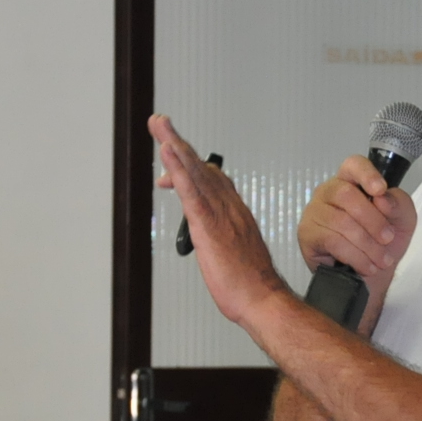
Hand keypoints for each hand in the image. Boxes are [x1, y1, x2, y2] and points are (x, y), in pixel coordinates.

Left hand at [150, 115, 286, 328]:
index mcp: (234, 212)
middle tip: (160, 121)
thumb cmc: (249, 283)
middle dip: (177, 142)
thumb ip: (223, 239)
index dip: (189, 166)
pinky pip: (191, 192)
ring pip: (194, 172)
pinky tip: (167, 152)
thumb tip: (214, 240)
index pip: (210, 179)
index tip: (170, 163)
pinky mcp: (209, 225)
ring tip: (159, 124)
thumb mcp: (233, 254)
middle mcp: (228, 206)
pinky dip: (178, 170)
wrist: (262, 298)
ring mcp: (219, 213)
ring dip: (174, 145)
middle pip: (199, 166)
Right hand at [298, 155, 417, 291]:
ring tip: (381, 260)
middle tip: (388, 239)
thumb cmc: (384, 242)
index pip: (353, 165)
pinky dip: (355, 256)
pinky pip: (332, 241)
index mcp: (351, 181)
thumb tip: (382, 198)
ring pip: (341, 222)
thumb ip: (398, 203)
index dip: (366, 174)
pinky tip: (366, 266)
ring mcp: (315, 212)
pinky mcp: (307, 234)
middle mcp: (329, 191)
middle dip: (373, 220)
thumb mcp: (403, 220)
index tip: (380, 190)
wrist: (372, 277)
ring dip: (367, 244)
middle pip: (347, 195)